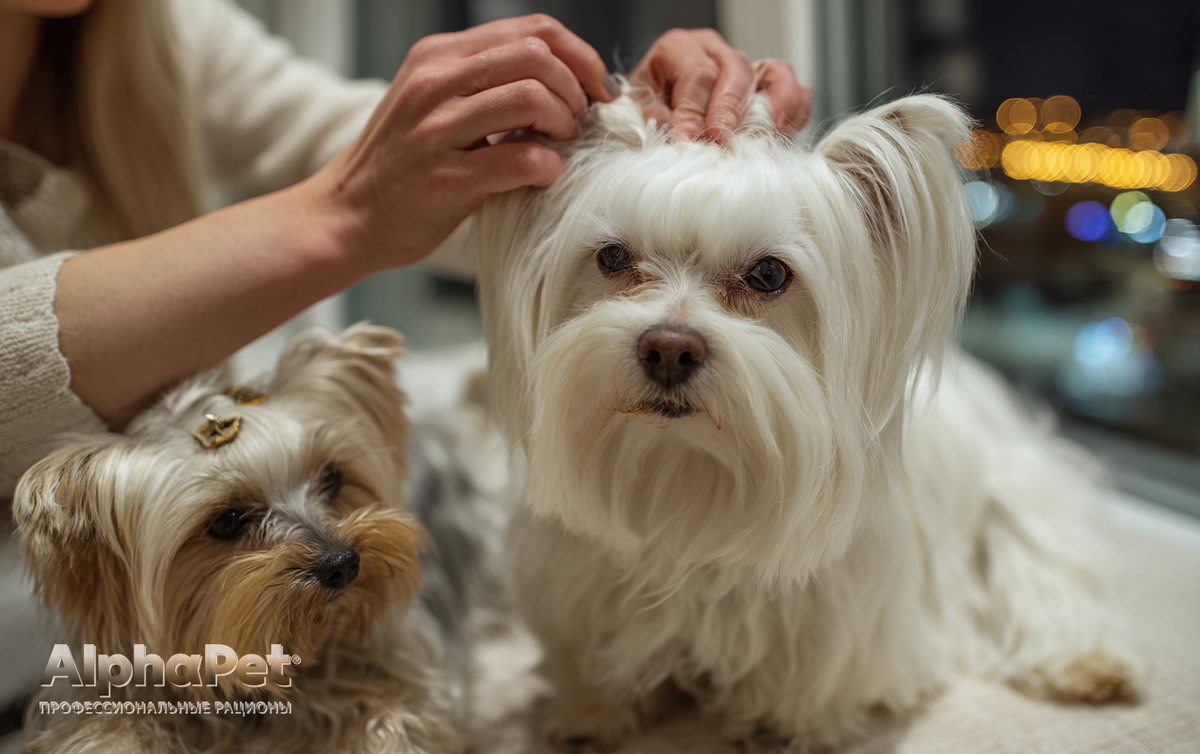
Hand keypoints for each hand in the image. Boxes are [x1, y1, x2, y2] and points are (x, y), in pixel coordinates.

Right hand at [309, 14, 614, 272]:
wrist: (347, 215)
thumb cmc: (402, 165)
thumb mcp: (434, 103)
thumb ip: (486, 84)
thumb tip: (565, 84)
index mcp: (438, 57)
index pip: (532, 30)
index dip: (579, 56)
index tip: (597, 88)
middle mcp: (434, 82)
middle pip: (537, 55)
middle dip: (575, 90)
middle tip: (578, 123)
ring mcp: (436, 129)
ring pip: (531, 97)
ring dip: (563, 124)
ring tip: (560, 146)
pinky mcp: (445, 177)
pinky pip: (521, 158)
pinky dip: (548, 167)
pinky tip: (543, 176)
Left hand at [631, 29, 810, 142]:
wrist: (655, 114)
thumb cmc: (646, 112)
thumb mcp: (639, 113)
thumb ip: (657, 120)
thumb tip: (685, 135)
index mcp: (678, 48)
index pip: (696, 76)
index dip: (693, 112)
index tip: (688, 142)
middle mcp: (714, 51)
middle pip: (734, 71)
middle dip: (731, 109)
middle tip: (724, 141)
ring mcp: (743, 67)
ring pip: (772, 72)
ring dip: (777, 102)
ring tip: (774, 129)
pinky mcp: (764, 87)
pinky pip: (793, 88)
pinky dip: (795, 108)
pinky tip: (786, 130)